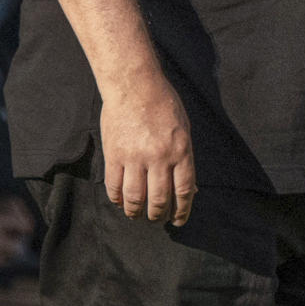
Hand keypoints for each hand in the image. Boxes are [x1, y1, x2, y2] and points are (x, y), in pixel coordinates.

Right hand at [99, 71, 195, 224]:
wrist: (134, 84)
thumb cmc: (163, 104)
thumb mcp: (184, 130)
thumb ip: (185, 160)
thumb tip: (190, 190)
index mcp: (181, 151)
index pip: (184, 191)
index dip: (182, 211)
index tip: (178, 220)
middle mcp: (159, 157)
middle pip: (159, 200)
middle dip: (158, 216)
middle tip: (156, 219)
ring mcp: (135, 157)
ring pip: (135, 198)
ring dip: (136, 212)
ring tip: (137, 215)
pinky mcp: (114, 154)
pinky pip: (114, 186)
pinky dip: (117, 199)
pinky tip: (120, 202)